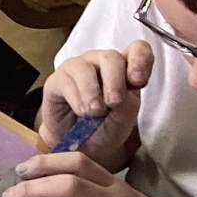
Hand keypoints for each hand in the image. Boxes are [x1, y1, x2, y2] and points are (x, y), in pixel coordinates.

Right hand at [38, 42, 152, 166]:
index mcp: (124, 69)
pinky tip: (81, 111)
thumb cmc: (104, 129)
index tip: (137, 82)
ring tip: (94, 112)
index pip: (138, 50)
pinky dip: (77, 99)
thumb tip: (120, 94)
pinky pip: (66, 81)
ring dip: (93, 93)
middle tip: (113, 103)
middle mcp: (101, 63)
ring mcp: (78, 68)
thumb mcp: (124, 121)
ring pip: (86, 67)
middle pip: (111, 57)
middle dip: (114, 82)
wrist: (79, 146)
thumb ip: (128, 105)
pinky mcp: (57, 79)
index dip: (140, 60)